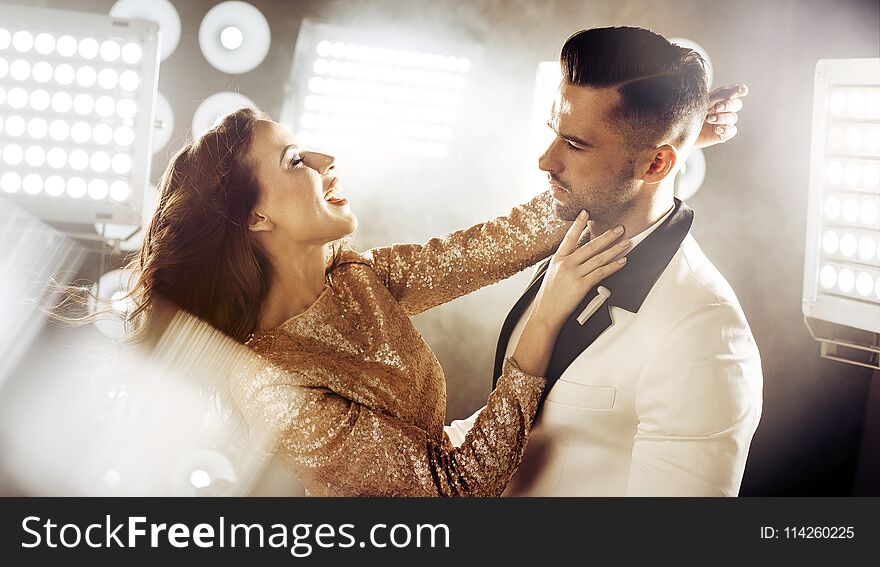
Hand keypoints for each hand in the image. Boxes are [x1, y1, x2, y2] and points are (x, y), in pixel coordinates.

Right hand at [530, 211, 628, 330]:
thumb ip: (564, 263)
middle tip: (619, 228)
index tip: (586, 213)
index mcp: (557, 259)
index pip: (569, 237)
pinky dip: (614, 266)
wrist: (545, 314)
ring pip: (599, 258)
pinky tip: (622, 261)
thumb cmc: (549, 297)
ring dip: (615, 249)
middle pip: (590, 246)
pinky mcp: (581, 285)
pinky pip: (601, 272)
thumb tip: (577, 256)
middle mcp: (566, 264)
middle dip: (607, 236)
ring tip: (626, 243)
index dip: (578, 224)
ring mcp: (574, 274)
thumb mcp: (551, 274)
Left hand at [695, 83, 747, 147]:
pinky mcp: (722, 134)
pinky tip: (718, 129)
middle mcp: (724, 109)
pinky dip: (726, 129)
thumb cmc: (689, 113)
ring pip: (733, 117)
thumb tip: (743, 88)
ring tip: (709, 119)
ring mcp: (724, 122)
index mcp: (720, 98)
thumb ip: (721, 94)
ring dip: (723, 117)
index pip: (734, 92)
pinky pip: (732, 131)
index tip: (742, 90)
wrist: (678, 132)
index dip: (739, 90)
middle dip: (728, 104)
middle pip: (737, 104)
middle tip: (717, 107)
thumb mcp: (703, 101)